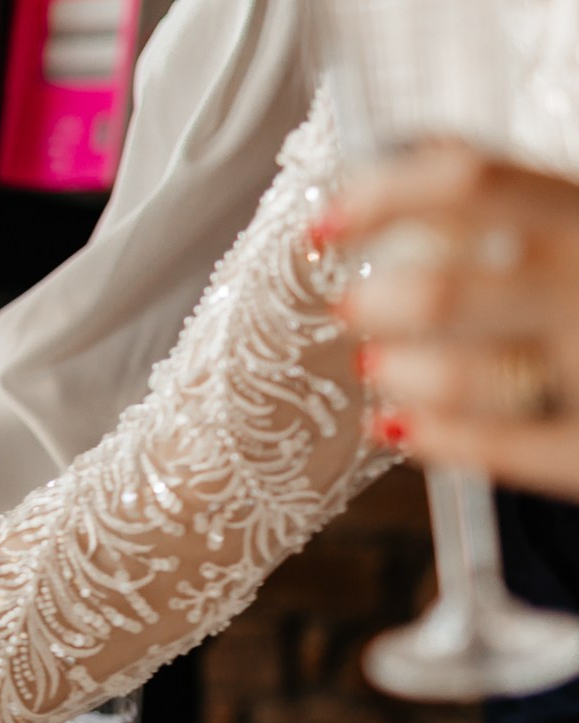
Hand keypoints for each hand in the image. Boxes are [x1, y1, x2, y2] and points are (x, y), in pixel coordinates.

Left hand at [329, 145, 578, 498]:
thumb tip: (419, 150)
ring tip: (378, 363)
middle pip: (443, 290)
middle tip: (353, 306)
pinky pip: (497, 450)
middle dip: (377, 302)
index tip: (326, 222)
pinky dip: (431, 436)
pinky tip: (395, 425)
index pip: (471, 182)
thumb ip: (519, 198)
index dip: (381, 197)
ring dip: (398, 371)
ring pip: (459, 376)